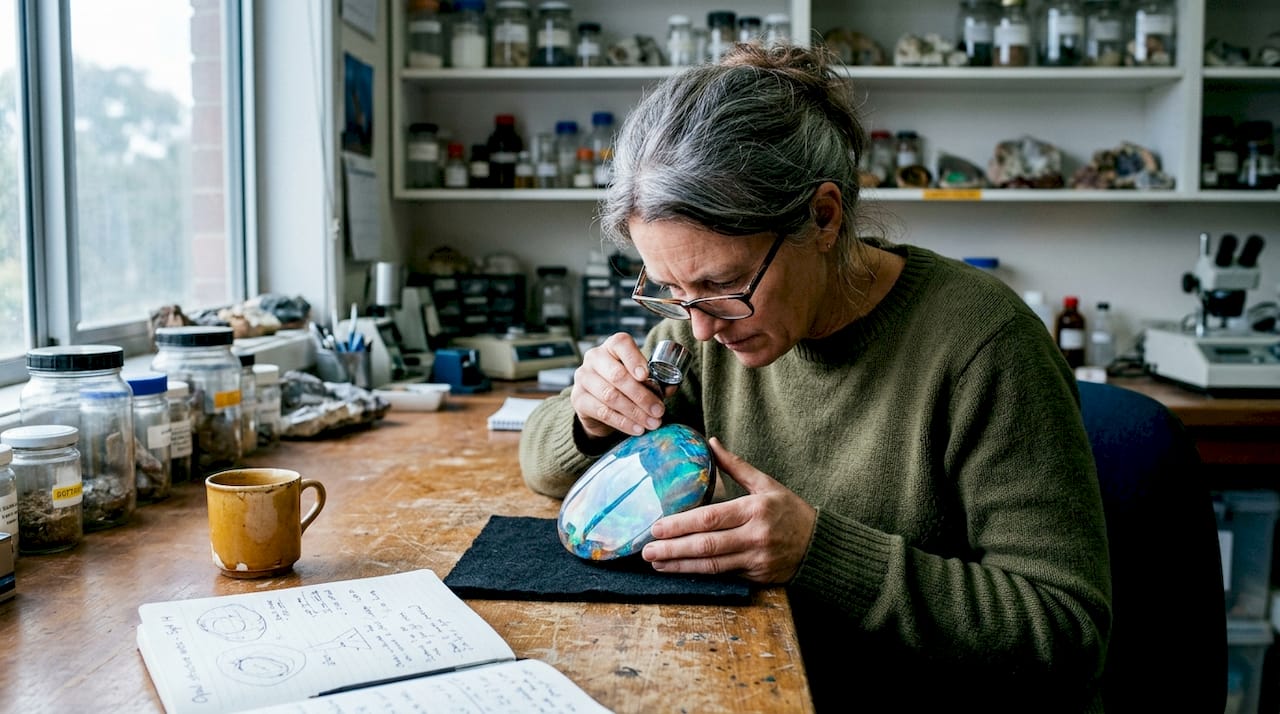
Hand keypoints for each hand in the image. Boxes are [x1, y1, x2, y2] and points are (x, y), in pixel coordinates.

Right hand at [571, 333, 664, 438]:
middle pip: (617, 375)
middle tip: (659, 411)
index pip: (621, 344)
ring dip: (635, 412)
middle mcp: (594, 358)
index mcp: (612, 346)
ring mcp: (583, 378)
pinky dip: (623, 422)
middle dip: (641, 395)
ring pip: (610, 396)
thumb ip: (657, 381)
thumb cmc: (625, 386)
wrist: (598, 405)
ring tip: (652, 423)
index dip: (634, 359)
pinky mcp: (578, 399)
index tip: (646, 376)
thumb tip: (671, 388)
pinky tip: (637, 428)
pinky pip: (602, 412)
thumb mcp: (641, 380)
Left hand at [641, 437, 816, 583]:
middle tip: (647, 550)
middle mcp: (755, 536)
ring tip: (657, 563)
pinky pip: (724, 575)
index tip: (658, 527)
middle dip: (673, 549)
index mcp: (755, 509)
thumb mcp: (766, 484)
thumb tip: (710, 441)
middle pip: (706, 545)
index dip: (682, 524)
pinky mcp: (756, 577)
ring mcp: (756, 559)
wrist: (820, 546)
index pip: (711, 518)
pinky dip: (700, 574)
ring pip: (712, 565)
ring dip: (680, 566)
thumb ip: (736, 466)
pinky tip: (680, 571)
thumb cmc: (790, 511)